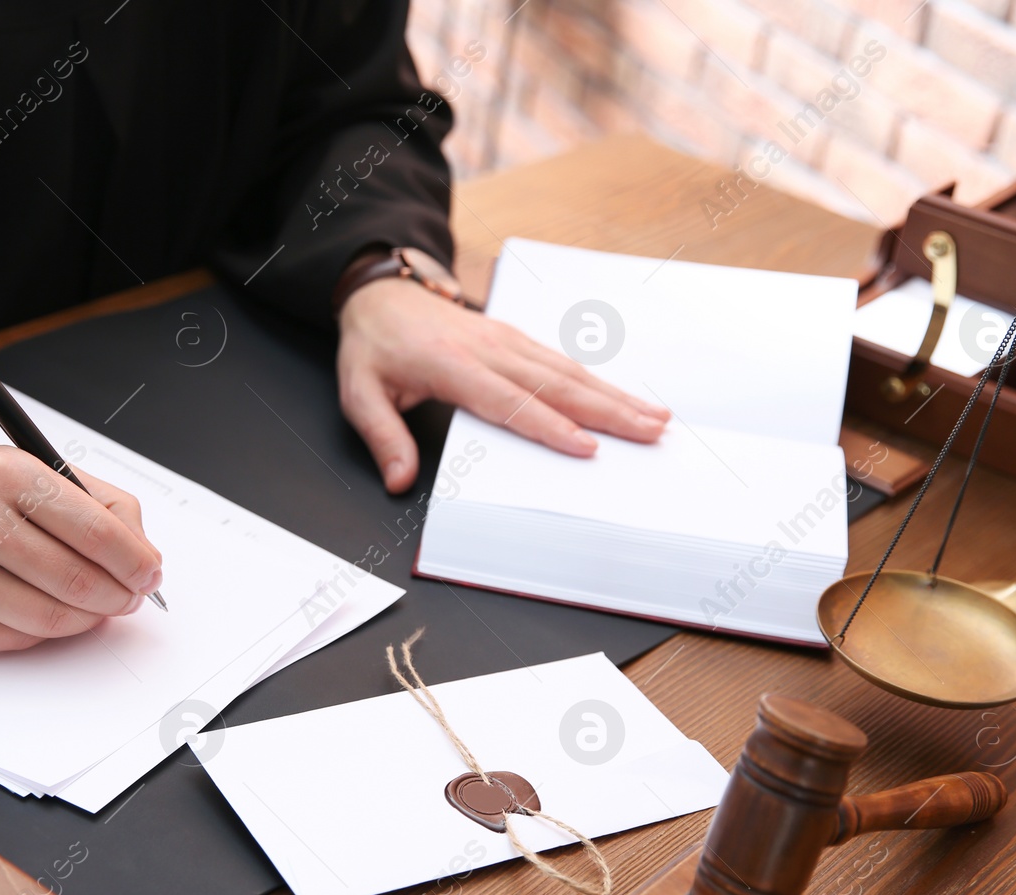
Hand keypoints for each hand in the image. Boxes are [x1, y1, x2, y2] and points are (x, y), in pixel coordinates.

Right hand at [0, 450, 162, 650]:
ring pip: (50, 618)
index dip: (136, 561)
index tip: (149, 573)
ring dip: (86, 620)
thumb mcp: (27, 469)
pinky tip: (46, 613)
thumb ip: (95, 502)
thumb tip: (142, 553)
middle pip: (77, 580)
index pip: (96, 529)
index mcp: (6, 472)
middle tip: (128, 597)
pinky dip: (43, 633)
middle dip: (117, 596)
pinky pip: (14, 640)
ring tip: (94, 608)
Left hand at [336, 278, 669, 492]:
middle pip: (556, 385)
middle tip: (650, 433)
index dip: (549, 426)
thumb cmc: (374, 347)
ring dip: (615, 396)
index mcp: (451, 365)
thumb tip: (400, 480)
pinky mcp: (516, 338)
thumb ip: (382, 437)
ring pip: (569, 372)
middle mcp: (489, 349)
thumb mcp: (359, 393)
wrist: (382, 294)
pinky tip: (627, 397)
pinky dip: (600, 382)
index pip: (508, 402)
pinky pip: (562, 363)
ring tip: (656, 417)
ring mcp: (508, 340)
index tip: (586, 448)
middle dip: (608, 411)